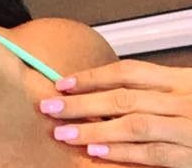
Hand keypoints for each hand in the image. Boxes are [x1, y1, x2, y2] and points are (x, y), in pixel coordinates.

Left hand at [38, 59, 191, 166]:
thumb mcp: (188, 91)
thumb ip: (157, 90)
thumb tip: (109, 92)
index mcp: (182, 80)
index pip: (128, 73)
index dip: (92, 77)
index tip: (62, 83)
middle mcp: (185, 101)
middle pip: (122, 98)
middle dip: (81, 103)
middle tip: (49, 107)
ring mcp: (190, 129)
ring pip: (133, 126)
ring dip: (94, 130)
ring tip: (63, 132)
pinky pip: (154, 155)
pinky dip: (123, 154)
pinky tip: (97, 153)